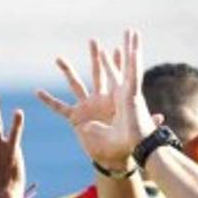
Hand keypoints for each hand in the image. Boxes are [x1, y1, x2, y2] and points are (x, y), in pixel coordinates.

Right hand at [37, 30, 157, 169]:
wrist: (112, 157)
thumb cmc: (126, 143)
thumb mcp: (136, 129)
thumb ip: (147, 121)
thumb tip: (161, 117)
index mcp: (114, 98)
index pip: (115, 75)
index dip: (116, 61)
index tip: (118, 46)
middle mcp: (99, 99)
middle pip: (96, 72)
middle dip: (95, 57)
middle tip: (93, 40)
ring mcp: (86, 107)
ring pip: (75, 84)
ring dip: (67, 71)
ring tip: (59, 58)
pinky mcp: (75, 118)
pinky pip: (59, 108)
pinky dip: (48, 100)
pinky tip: (37, 92)